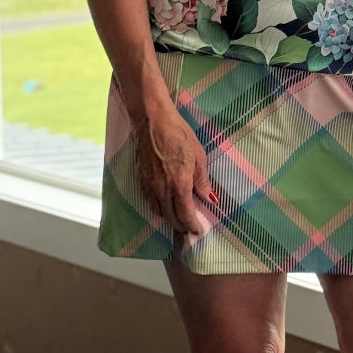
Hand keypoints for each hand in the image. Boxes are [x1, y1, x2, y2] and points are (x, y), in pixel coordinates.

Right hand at [133, 102, 213, 236]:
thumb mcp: (198, 157)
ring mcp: (150, 185)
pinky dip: (158, 208)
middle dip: (180, 226)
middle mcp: (163, 189)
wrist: (153, 122)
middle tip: (189, 229)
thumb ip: (202, 181)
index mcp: (179, 184)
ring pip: (158, 211)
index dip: (192, 225)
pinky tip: (165, 206)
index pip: (185, 214)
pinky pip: (150, 201)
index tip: (198, 231)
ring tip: (178, 220)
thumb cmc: (179, 135)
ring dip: (169, 219)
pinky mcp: (141, 179)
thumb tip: (210, 198)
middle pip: (170, 217)